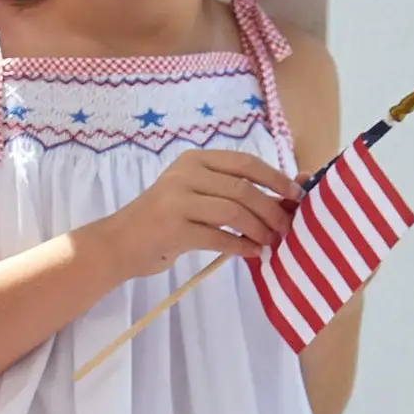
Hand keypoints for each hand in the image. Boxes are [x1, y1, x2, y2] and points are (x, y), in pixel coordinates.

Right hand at [104, 147, 298, 279]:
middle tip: (286, 228)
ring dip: (259, 229)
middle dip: (271, 209)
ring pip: (233, 212)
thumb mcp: (192, 194)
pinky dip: (240, 246)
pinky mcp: (173, 229)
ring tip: (271, 242)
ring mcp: (177, 201)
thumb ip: (227, 191)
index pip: (244, 163)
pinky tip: (252, 253)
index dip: (274, 178)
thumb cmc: (160, 221)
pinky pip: (218, 237)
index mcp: (194, 160)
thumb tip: (282, 195)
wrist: (118, 244)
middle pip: (242, 189)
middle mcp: (185, 175)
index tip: (295, 194)